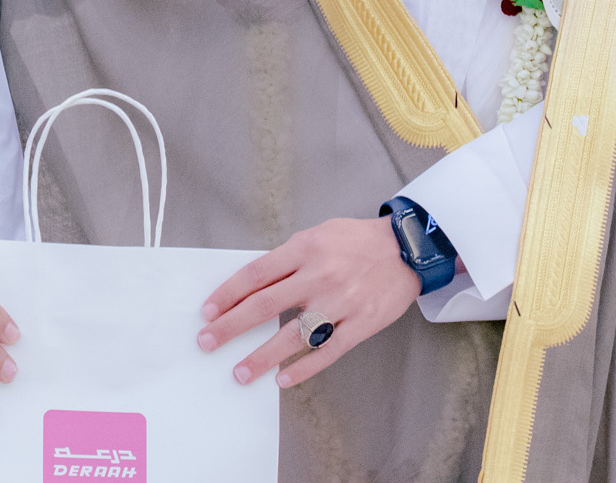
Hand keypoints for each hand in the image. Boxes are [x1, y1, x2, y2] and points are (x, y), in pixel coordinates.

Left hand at [196, 216, 418, 388]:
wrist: (408, 249)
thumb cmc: (357, 241)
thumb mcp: (318, 235)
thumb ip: (288, 258)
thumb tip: (253, 284)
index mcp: (305, 249)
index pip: (256, 275)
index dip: (228, 294)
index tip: (208, 311)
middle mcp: (320, 276)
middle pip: (266, 305)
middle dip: (231, 326)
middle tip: (207, 341)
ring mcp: (340, 303)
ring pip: (293, 335)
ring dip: (262, 357)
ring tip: (239, 373)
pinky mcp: (361, 325)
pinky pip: (327, 352)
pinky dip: (303, 368)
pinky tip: (282, 380)